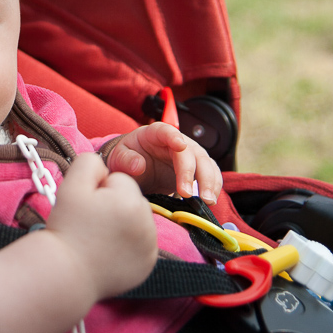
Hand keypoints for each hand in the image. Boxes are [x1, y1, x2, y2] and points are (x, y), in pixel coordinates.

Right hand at [46, 153, 157, 301]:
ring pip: (136, 220)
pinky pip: (140, 242)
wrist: (66, 273)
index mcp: (131, 200)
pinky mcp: (148, 264)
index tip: (87, 208)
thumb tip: (105, 164)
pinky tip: (108, 252)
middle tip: (91, 224)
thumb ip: (89, 162)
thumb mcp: (71, 185)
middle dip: (113, 206)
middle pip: (130, 199)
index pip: (119, 180)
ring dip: (121, 224)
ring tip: (98, 239)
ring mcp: (150, 246)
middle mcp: (147, 223)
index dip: (98, 190)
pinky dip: (127, 245)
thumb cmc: (67, 228)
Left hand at [106, 122, 222, 203]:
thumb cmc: (127, 159)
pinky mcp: (196, 170)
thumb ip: (126, 160)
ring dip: (209, 182)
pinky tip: (209, 201)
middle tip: (188, 194)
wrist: (135, 168)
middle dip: (193, 172)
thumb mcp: (119, 158)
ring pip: (206, 164)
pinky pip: (210, 175)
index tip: (180, 145)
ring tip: (206, 201)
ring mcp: (189, 155)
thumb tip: (138, 165)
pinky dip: (213, 187)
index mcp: (155, 134)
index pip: (166, 131)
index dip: (173, 136)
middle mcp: (176, 142)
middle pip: (191, 152)